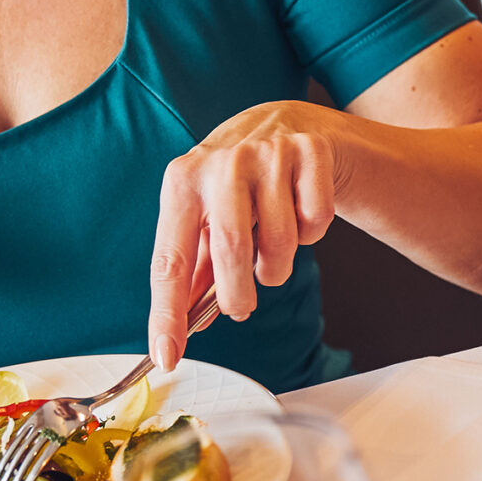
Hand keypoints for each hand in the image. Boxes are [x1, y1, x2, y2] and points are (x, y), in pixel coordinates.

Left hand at [148, 101, 340, 371]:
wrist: (285, 124)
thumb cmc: (236, 183)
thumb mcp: (204, 214)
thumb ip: (193, 268)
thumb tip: (181, 325)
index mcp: (183, 181)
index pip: (169, 260)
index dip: (167, 314)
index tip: (166, 356)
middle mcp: (222, 163)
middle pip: (230, 253)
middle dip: (238, 296)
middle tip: (241, 305)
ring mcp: (268, 153)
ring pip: (279, 244)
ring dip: (277, 264)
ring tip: (272, 246)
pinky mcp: (310, 152)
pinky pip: (315, 222)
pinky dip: (311, 233)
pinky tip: (298, 212)